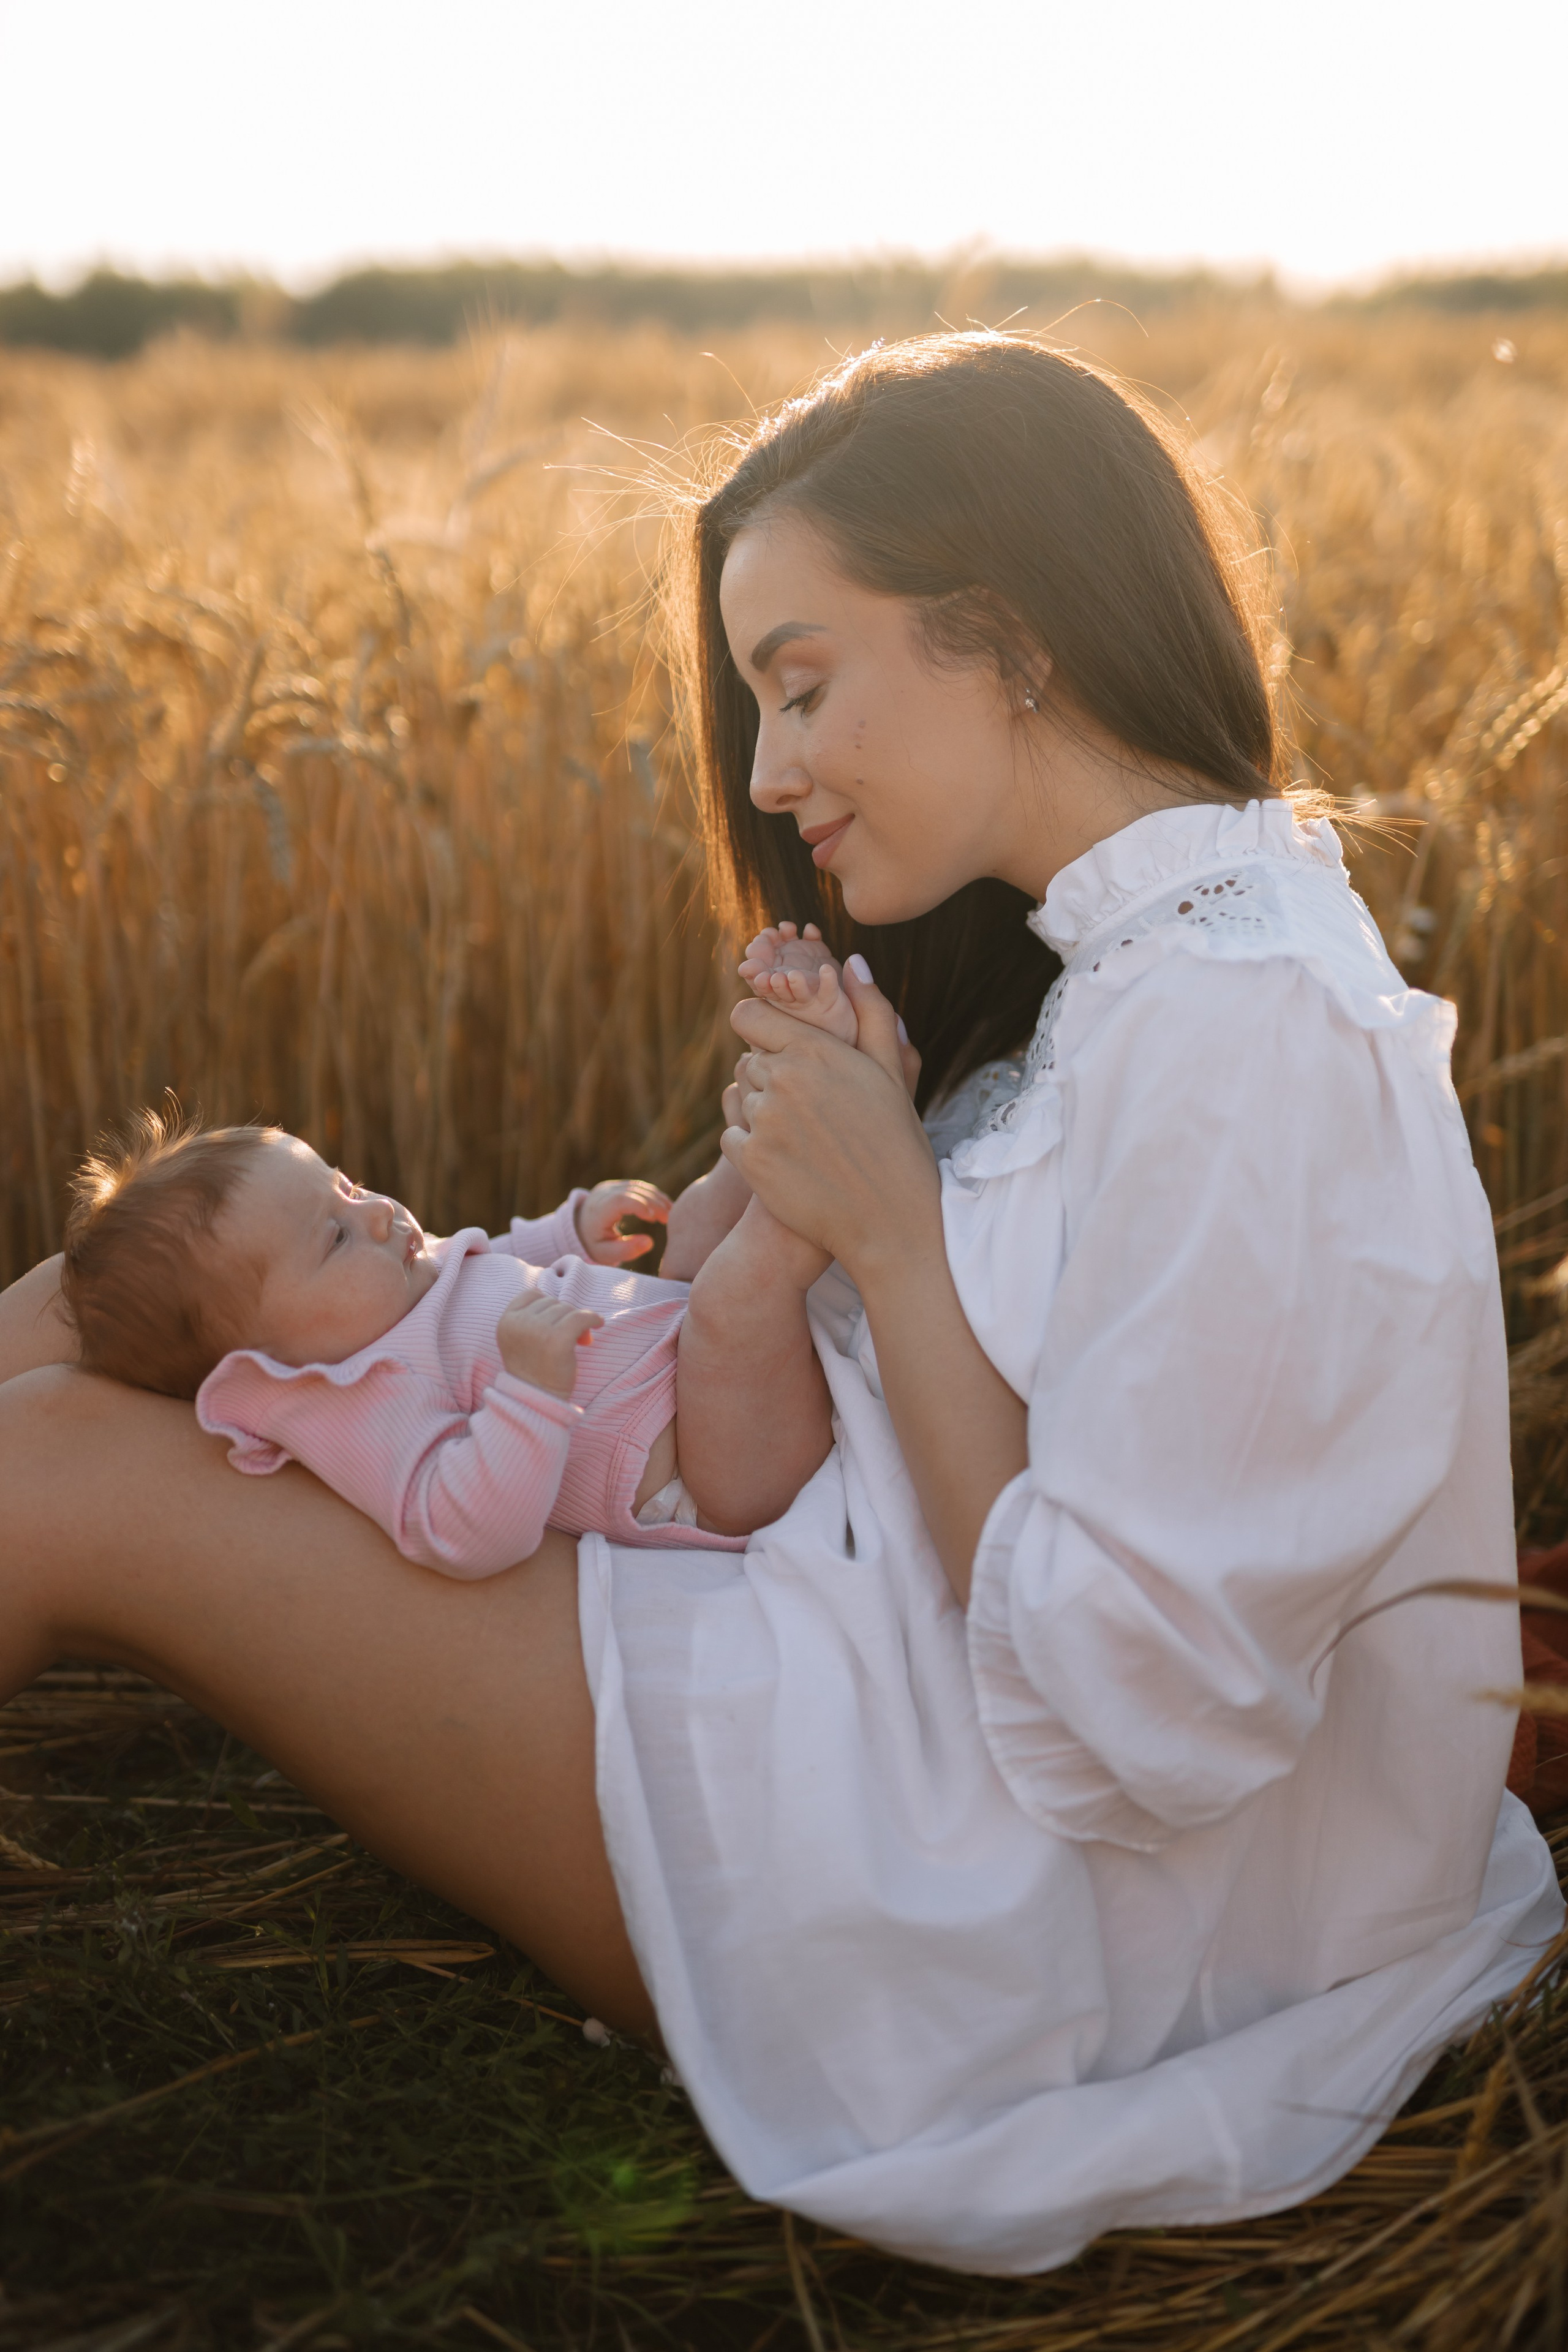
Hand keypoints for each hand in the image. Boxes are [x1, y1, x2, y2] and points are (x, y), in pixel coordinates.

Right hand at [496, 1295, 602, 1396]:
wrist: (537, 1400)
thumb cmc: (533, 1370)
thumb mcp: (520, 1340)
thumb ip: (532, 1319)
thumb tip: (567, 1307)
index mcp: (506, 1321)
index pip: (531, 1294)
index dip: (547, 1305)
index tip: (554, 1321)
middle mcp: (519, 1323)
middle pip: (552, 1302)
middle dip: (562, 1316)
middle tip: (564, 1337)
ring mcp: (537, 1330)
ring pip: (567, 1309)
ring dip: (575, 1322)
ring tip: (574, 1341)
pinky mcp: (557, 1339)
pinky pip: (581, 1317)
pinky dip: (593, 1318)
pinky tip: (598, 1324)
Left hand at [574, 1178, 670, 1265]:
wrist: (580, 1229)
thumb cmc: (594, 1244)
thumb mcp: (606, 1254)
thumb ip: (627, 1250)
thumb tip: (650, 1242)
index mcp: (597, 1211)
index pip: (619, 1201)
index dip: (639, 1206)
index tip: (654, 1219)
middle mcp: (602, 1194)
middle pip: (632, 1192)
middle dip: (654, 1203)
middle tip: (669, 1219)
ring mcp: (610, 1187)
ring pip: (638, 1186)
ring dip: (657, 1198)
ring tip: (671, 1214)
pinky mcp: (617, 1185)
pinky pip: (639, 1186)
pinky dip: (654, 1195)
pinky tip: (665, 1207)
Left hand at [722, 962, 940, 1278]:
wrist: (890, 1223)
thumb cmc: (898, 1143)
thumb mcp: (891, 1072)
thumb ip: (871, 1011)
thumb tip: (852, 961)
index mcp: (816, 1051)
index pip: (747, 1015)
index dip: (760, 1029)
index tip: (779, 1047)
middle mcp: (783, 1081)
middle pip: (747, 1059)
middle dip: (772, 1075)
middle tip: (812, 1107)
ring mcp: (763, 1122)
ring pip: (741, 1098)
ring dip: (763, 1111)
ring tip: (806, 1136)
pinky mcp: (750, 1162)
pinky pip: (732, 1135)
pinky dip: (752, 1145)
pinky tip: (789, 1159)